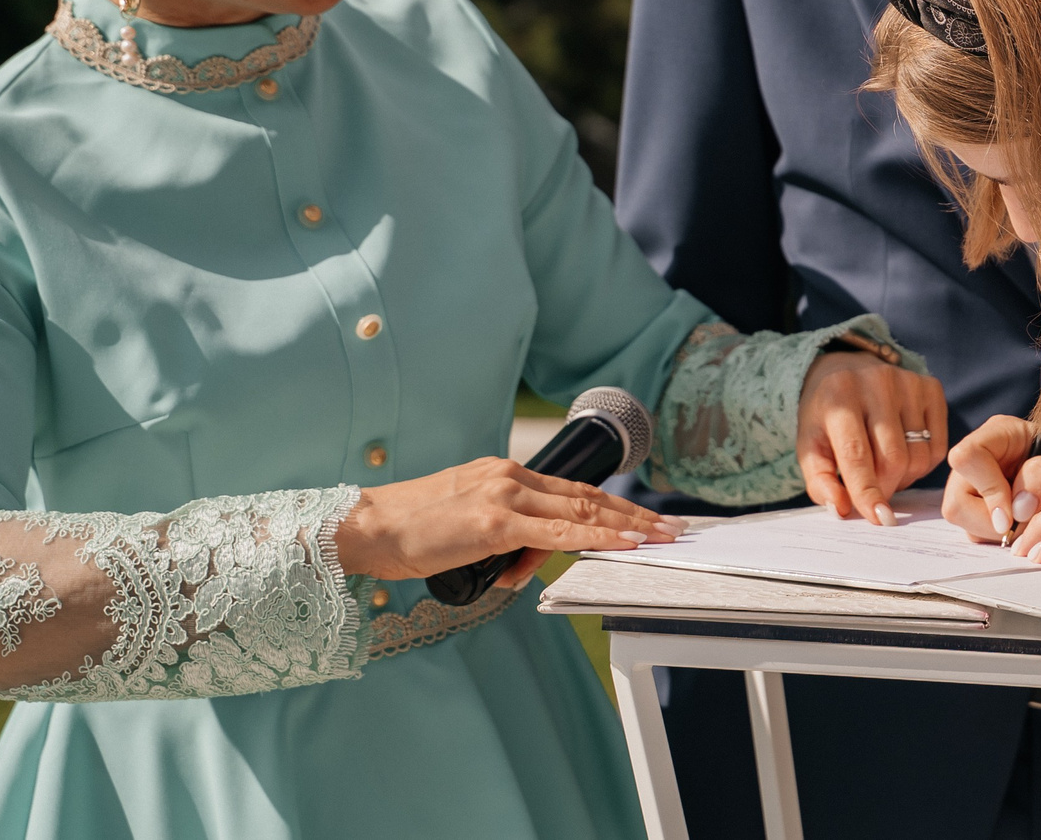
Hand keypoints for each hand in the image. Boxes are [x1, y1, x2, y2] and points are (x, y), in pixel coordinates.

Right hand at [333, 457, 680, 589]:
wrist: (370, 528)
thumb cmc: (412, 533)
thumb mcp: (469, 530)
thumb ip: (504, 540)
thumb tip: (527, 565)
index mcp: (504, 475)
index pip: (572, 491)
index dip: (613, 504)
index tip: (643, 516)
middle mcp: (510, 477)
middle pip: (587, 495)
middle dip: (634, 512)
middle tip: (670, 525)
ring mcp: (505, 496)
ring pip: (581, 509)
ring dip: (628, 524)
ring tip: (660, 536)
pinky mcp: (495, 521)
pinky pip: (558, 531)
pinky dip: (596, 536)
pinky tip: (622, 542)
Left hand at [798, 351, 948, 524]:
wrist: (847, 370)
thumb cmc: (827, 417)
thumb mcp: (810, 446)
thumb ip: (820, 481)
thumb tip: (841, 509)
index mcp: (838, 395)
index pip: (856, 452)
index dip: (867, 491)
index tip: (878, 519)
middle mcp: (875, 382)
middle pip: (893, 458)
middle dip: (885, 488)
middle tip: (874, 492)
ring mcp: (907, 381)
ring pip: (919, 456)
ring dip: (904, 478)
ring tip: (885, 470)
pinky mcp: (930, 387)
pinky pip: (938, 446)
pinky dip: (923, 464)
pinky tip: (905, 455)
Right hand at [943, 416, 1040, 542]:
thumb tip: (1017, 508)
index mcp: (1000, 432)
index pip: (968, 457)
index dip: (987, 491)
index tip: (1015, 517)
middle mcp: (981, 456)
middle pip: (956, 498)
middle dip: (989, 521)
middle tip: (1025, 525)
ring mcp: (976, 483)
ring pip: (962, 518)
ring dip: (996, 532)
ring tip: (1030, 523)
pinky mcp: (980, 507)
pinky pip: (974, 531)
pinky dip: (998, 538)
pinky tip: (1024, 528)